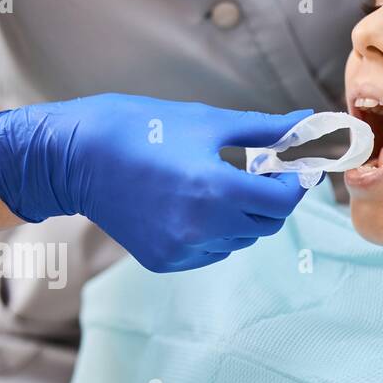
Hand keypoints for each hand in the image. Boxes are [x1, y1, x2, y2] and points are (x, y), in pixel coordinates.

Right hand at [0, 94, 311, 271]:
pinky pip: (212, 251)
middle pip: (267, 224)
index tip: (295, 167)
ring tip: (217, 185)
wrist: (75, 157)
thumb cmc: (140, 128)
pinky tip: (193, 205)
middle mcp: (203, 227)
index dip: (295, 182)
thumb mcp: (207, 122)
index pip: (282, 200)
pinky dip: (216, 232)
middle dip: (270, 198)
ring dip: (243, 216)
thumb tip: (307, 125)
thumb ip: (264, 131)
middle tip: (259, 171)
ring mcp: (183, 249)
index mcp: (216, 189)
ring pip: (241, 240)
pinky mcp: (166, 260)